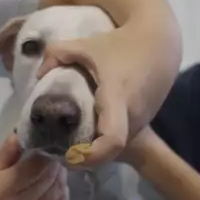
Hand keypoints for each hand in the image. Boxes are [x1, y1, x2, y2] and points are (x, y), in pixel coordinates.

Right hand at [0, 134, 68, 199]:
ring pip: (58, 189)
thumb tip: (18, 135)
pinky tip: (58, 183)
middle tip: (53, 153)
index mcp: (7, 187)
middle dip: (54, 162)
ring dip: (61, 175)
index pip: (35, 166)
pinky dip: (63, 191)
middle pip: (49, 176)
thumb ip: (5, 155)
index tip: (44, 144)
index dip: (43, 153)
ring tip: (56, 166)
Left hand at [38, 19, 179, 166]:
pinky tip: (89, 126)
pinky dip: (103, 139)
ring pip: (114, 148)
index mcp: (117, 98)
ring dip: (94, 148)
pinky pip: (121, 139)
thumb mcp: (86, 45)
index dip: (92, 155)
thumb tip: (40, 74)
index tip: (70, 155)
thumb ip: (57, 55)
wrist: (160, 43)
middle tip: (58, 150)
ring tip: (69, 139)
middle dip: (84, 156)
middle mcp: (132, 116)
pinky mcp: (145, 122)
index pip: (112, 139)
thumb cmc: (121, 44)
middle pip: (108, 151)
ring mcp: (142, 122)